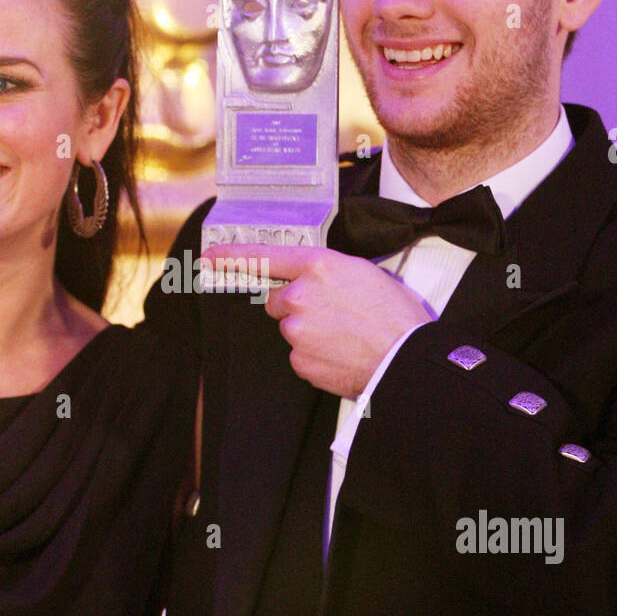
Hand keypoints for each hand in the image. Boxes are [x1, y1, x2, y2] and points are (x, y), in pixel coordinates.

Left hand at [202, 245, 432, 396]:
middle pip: (277, 300)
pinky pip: (300, 355)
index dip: (233, 255)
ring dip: (310, 332)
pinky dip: (316, 356)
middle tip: (331, 314)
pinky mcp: (299, 360)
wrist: (405, 359)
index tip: (211, 255)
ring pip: (291, 329)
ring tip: (345, 336)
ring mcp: (296, 330)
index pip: (265, 256)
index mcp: (319, 267)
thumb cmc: (395, 317)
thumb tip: (315, 282)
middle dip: (296, 307)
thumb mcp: (364, 274)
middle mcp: (300, 296)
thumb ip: (329, 273)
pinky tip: (341, 354)